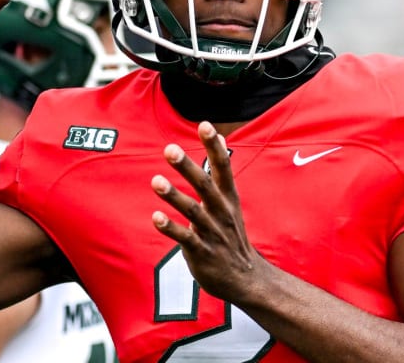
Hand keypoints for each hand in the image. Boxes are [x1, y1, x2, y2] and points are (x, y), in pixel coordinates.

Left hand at [151, 122, 265, 303]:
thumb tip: (221, 139)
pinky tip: (156, 218)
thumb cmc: (232, 236)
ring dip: (174, 195)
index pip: (224, 167)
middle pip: (205, 185)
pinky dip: (171, 228)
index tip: (205, 125)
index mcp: (228, 199)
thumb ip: (221, 173)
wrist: (247, 279)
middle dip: (187, 167)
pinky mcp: (202, 253)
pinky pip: (186, 238)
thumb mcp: (231, 203)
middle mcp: (222, 213)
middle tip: (170, 149)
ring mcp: (213, 233)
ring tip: (156, 181)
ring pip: (193, 211)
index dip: (214, 146)